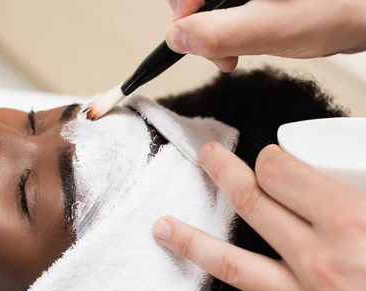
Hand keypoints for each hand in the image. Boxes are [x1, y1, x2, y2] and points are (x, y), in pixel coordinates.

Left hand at [153, 142, 365, 290]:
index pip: (281, 172)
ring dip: (192, 243)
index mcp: (349, 219)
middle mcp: (319, 259)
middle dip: (223, 175)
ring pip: (235, 266)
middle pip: (252, 206)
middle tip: (205, 158)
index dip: (270, 157)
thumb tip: (356, 154)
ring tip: (160, 226)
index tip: (269, 156)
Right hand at [165, 0, 365, 71]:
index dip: (183, 15)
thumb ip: (217, 34)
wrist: (365, 12)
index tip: (196, 42)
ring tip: (235, 51)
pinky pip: (224, 6)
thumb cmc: (335, 10)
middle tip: (221, 52)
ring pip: (207, 4)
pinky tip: (243, 39)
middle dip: (198, 27)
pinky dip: (227, 26)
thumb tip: (177, 37)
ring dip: (213, 31)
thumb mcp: (269, 29)